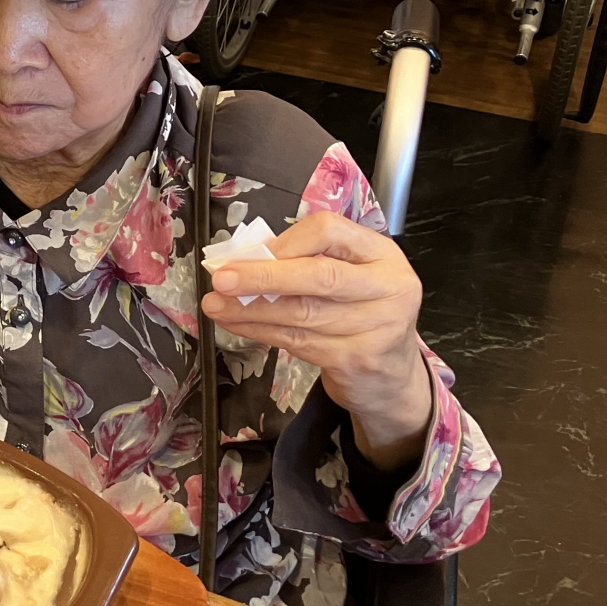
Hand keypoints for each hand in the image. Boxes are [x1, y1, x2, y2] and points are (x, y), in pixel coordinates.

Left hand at [200, 211, 432, 470]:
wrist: (391, 374)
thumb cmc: (360, 311)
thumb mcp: (349, 274)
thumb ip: (308, 259)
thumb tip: (244, 256)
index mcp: (383, 254)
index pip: (330, 231)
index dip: (286, 241)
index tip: (251, 252)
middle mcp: (388, 288)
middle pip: (320, 276)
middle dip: (264, 276)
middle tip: (222, 278)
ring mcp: (376, 328)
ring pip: (302, 313)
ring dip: (250, 309)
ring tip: (215, 304)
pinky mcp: (355, 360)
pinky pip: (297, 341)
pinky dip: (260, 331)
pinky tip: (236, 323)